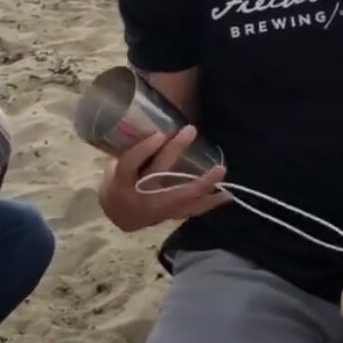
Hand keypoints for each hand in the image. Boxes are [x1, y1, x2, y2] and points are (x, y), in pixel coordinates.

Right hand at [99, 126, 230, 232]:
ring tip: (220, 170)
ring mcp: (158, 210)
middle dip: (175, 151)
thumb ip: (130, 151)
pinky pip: (193, 210)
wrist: (119, 218)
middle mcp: (139, 197)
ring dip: (203, 182)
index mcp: (120, 184)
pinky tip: (227, 195)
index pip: (129, 165)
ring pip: (182, 196)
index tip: (158, 133)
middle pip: (159, 173)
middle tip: (191, 129)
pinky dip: (210, 202)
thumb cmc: (117, 185)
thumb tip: (150, 123)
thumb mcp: (114, 167)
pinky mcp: (171, 216)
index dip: (143, 150)